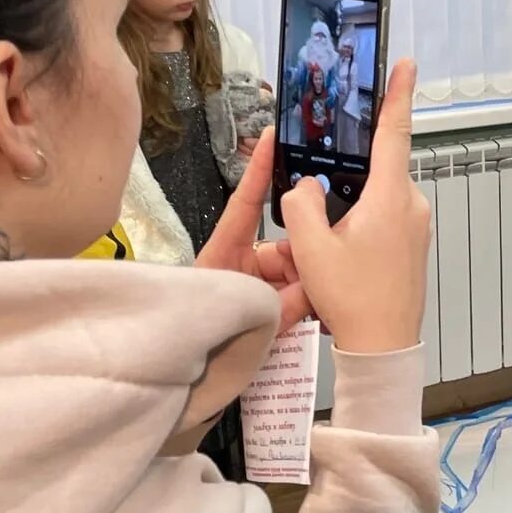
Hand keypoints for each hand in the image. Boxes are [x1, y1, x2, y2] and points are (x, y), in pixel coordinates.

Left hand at [196, 135, 311, 330]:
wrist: (190, 374)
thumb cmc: (205, 332)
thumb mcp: (252, 315)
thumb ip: (290, 300)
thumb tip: (321, 283)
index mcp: (225, 252)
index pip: (246, 202)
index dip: (260, 170)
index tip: (272, 138)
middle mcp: (240, 263)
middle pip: (283, 246)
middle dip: (304, 258)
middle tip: (317, 276)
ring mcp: (252, 283)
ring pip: (293, 272)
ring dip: (307, 285)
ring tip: (314, 304)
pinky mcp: (263, 301)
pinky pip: (293, 293)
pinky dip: (306, 299)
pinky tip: (318, 308)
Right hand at [281, 60, 432, 351]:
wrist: (384, 347)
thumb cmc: (352, 299)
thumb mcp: (310, 248)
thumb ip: (301, 203)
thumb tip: (306, 186)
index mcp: (391, 196)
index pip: (394, 132)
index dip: (398, 93)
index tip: (405, 63)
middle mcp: (412, 204)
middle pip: (373, 171)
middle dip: (341, 184)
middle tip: (317, 223)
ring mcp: (418, 226)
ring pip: (375, 199)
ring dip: (347, 213)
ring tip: (326, 254)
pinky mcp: (415, 245)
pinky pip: (383, 221)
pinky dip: (359, 229)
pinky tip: (340, 261)